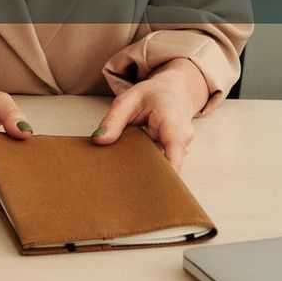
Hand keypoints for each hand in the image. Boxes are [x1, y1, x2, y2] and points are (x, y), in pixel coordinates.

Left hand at [91, 58, 208, 171]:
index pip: (173, 150)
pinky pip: (164, 166)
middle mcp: (182, 139)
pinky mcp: (177, 156)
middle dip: (145, 176)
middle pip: (167, 167)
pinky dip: (149, 167)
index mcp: (172, 121)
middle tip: (120, 181)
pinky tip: (135, 164)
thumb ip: (113, 119)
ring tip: (125, 170)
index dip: (165, 172)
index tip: (148, 188)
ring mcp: (182, 150)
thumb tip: (98, 141)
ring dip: (146, 171)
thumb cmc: (153, 95)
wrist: (175, 91)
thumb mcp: (129, 99)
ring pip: (165, 169)